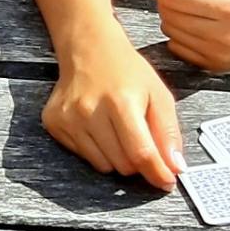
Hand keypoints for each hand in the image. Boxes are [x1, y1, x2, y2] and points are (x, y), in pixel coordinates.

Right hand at [42, 18, 183, 188]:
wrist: (88, 49)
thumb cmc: (126, 70)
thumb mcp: (159, 94)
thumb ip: (169, 132)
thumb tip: (175, 167)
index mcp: (121, 102)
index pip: (141, 153)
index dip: (157, 172)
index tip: (167, 181)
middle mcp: (90, 111)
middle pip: (123, 164)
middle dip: (138, 161)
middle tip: (141, 141)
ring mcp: (69, 118)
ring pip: (104, 165)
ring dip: (118, 157)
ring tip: (118, 130)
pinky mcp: (55, 123)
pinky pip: (84, 157)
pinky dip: (97, 150)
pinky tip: (99, 127)